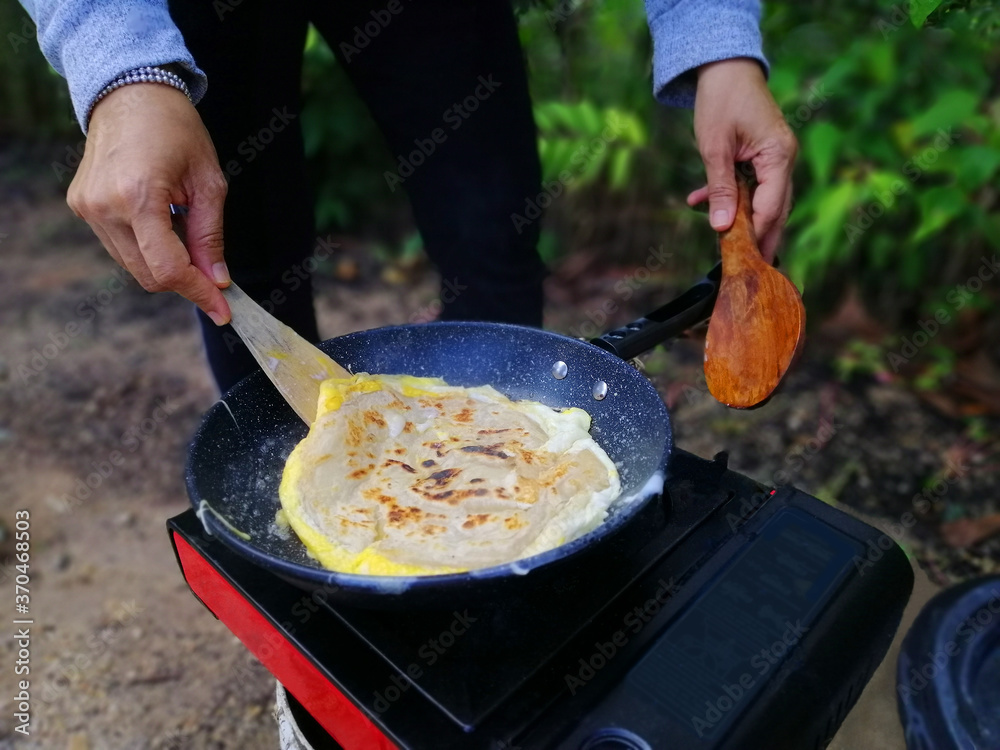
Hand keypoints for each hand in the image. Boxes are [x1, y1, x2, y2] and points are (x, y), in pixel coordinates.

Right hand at [67, 84, 231, 322]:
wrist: (131, 93)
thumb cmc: (177, 130)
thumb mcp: (209, 183)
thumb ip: (211, 237)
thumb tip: (216, 281)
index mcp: (139, 196)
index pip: (169, 268)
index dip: (198, 293)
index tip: (222, 309)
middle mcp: (105, 206)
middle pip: (149, 275)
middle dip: (184, 281)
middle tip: (212, 271)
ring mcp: (88, 207)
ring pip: (133, 266)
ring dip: (164, 263)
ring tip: (184, 229)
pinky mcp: (81, 206)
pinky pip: (119, 247)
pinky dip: (146, 248)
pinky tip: (161, 221)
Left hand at [688, 58, 796, 261]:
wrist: (724, 67)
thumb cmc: (721, 99)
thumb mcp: (714, 147)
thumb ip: (719, 188)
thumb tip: (721, 227)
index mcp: (778, 157)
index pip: (770, 208)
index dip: (757, 237)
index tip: (745, 263)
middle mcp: (783, 160)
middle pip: (774, 210)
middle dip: (759, 239)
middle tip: (749, 272)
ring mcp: (775, 158)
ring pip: (761, 200)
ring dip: (740, 220)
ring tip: (729, 250)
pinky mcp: (761, 156)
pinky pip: (749, 185)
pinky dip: (727, 196)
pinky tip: (698, 203)